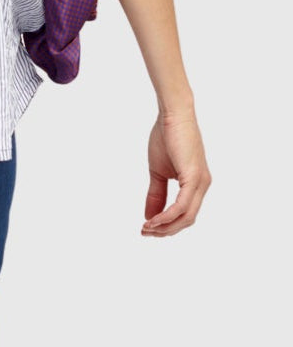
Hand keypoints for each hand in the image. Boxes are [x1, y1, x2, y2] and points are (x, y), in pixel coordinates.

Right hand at [142, 111, 211, 236]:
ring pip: (187, 217)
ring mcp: (201, 182)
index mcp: (196, 184)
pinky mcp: (194, 177)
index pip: (185, 214)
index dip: (166, 225)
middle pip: (187, 220)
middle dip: (166, 230)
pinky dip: (168, 216)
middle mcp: (203, 186)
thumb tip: (149, 216)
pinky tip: (154, 219)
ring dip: (166, 226)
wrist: (172, 114)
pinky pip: (183, 206)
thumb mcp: (158, 171)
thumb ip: (156, 194)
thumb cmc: (166, 137)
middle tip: (145, 232)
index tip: (147, 228)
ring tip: (147, 227)